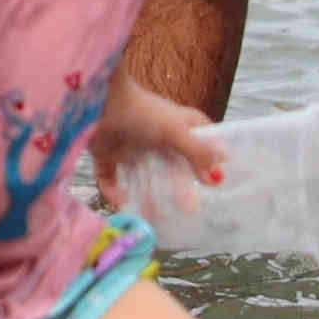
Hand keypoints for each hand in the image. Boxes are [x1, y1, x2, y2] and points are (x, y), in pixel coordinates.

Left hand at [86, 79, 223, 206]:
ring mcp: (131, 146)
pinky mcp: (107, 155)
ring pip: (142, 176)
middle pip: (172, 166)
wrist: (97, 103)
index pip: (200, 140)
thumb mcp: (175, 131)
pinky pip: (111, 178)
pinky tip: (122, 202)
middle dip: (178, 188)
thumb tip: (220, 173)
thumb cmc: (142, 113)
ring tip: (155, 215)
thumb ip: (198, 152)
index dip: (208, 159)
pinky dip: (114, 192)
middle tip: (186, 209)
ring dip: (148, 196)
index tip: (215, 182)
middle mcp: (156, 136)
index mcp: (176, 124)